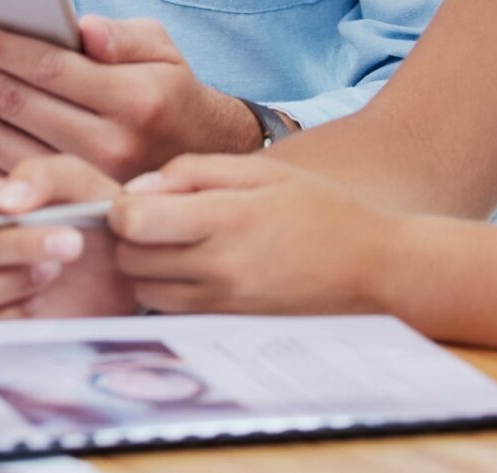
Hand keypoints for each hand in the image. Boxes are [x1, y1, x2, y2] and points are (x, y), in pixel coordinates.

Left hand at [0, 15, 265, 178]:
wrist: (192, 165)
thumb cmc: (169, 95)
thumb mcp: (164, 53)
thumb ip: (124, 36)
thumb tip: (85, 28)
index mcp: (133, 101)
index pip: (48, 69)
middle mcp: (108, 147)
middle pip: (11, 103)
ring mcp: (82, 183)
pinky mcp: (59, 205)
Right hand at [0, 153, 135, 318]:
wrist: (130, 266)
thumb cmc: (93, 216)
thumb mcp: (79, 181)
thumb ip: (43, 175)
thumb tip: (7, 198)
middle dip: (12, 244)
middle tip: (69, 240)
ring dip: (12, 279)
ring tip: (59, 268)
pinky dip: (16, 312)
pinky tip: (47, 301)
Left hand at [109, 152, 398, 316]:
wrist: (373, 269)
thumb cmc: (319, 209)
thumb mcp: (260, 170)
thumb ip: (194, 171)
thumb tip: (138, 188)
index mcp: (226, 220)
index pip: (132, 223)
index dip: (123, 206)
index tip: (142, 197)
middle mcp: (219, 269)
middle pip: (129, 259)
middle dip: (129, 236)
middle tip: (155, 218)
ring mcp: (224, 304)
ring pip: (144, 291)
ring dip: (145, 266)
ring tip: (175, 243)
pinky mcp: (229, 326)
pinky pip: (172, 310)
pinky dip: (167, 290)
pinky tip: (193, 267)